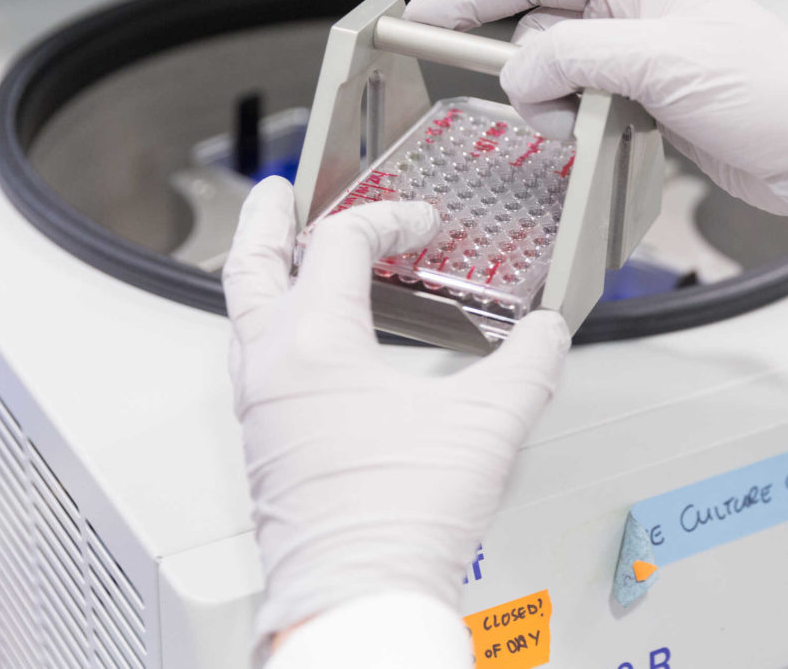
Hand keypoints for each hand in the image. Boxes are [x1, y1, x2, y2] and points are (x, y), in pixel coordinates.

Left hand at [222, 177, 570, 644]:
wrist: (358, 595)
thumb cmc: (401, 520)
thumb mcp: (488, 424)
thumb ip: (528, 363)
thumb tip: (546, 333)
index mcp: (315, 344)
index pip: (340, 244)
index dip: (387, 219)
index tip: (424, 225)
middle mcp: (272, 369)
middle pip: (251, 266)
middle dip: (267, 221)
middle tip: (280, 192)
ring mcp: (259, 410)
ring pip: (242, 316)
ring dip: (265, 275)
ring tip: (291, 260)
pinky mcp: (264, 446)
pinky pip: (254, 363)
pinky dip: (273, 329)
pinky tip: (310, 350)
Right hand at [405, 0, 787, 218]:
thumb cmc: (768, 90)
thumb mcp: (662, 60)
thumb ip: (577, 58)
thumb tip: (518, 73)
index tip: (426, 17)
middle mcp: (634, 14)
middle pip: (538, 27)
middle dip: (519, 65)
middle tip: (518, 101)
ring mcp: (640, 62)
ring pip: (558, 75)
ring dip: (548, 104)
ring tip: (567, 126)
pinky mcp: (648, 106)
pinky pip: (585, 108)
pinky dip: (573, 126)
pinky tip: (585, 140)